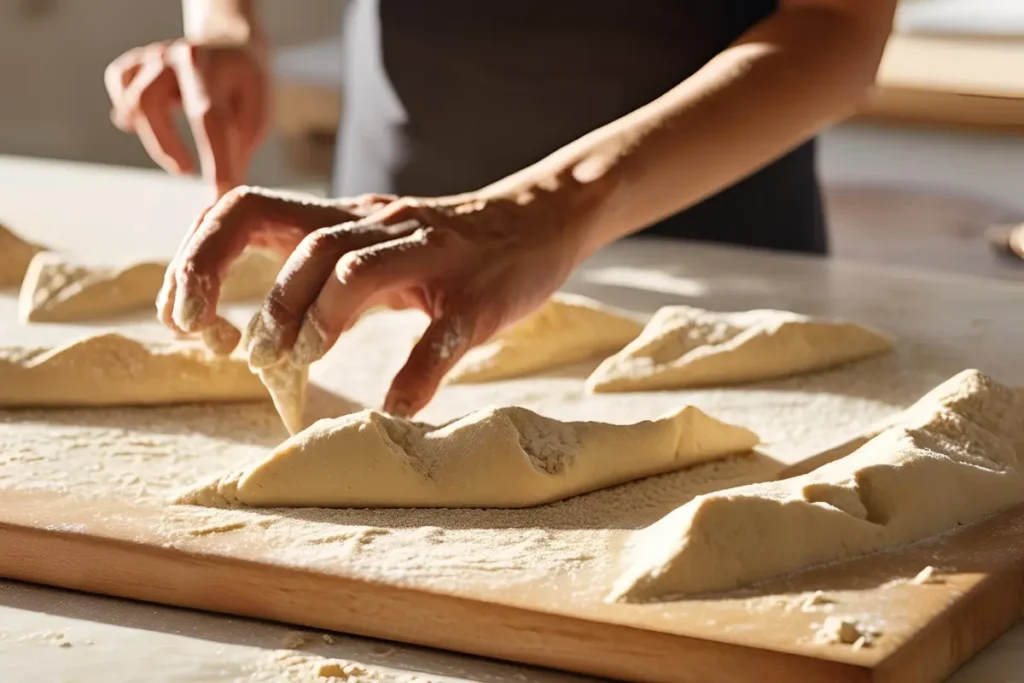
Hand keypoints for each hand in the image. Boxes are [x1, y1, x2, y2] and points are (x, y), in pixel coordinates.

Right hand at [104, 37, 267, 196]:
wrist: (233, 46)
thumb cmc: (247, 89)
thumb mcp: (256, 115)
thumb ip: (238, 148)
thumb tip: (221, 194)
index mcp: (215, 67)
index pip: (210, 120)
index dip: (214, 163)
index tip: (218, 199)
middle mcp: (179, 55)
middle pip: (151, 100)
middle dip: (166, 146)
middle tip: (188, 174)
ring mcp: (155, 55)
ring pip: (133, 98)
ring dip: (154, 137)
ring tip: (179, 162)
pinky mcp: (137, 60)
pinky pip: (119, 82)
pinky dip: (128, 110)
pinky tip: (145, 129)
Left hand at [158, 185, 583, 416]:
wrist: (541, 219)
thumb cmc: (447, 247)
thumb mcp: (375, 242)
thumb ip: (320, 273)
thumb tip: (256, 336)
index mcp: (345, 218)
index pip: (245, 207)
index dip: (201, 257)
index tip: (191, 317)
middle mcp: (381, 226)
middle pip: (301, 241)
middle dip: (259, 298)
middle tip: (240, 352)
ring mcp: (433, 256)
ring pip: (356, 270)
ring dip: (315, 320)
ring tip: (298, 364)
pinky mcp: (478, 297)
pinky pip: (441, 337)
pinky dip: (414, 377)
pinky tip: (396, 410)